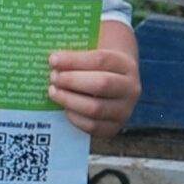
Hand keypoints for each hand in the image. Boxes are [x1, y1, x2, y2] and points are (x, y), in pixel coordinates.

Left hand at [48, 22, 138, 139]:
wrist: (115, 88)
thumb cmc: (96, 69)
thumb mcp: (93, 56)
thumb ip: (76, 55)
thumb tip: (53, 58)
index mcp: (126, 65)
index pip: (102, 60)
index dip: (75, 60)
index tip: (53, 59)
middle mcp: (130, 88)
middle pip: (102, 84)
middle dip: (72, 81)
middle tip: (53, 77)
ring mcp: (124, 110)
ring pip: (95, 108)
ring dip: (69, 100)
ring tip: (53, 91)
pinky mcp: (113, 128)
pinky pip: (92, 126)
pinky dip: (74, 117)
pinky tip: (64, 108)